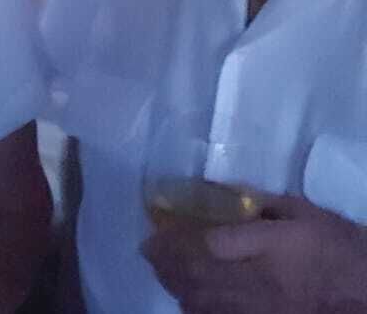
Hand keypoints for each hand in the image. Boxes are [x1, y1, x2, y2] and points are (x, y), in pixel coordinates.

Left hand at [143, 194, 366, 312]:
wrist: (366, 300)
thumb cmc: (341, 252)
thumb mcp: (309, 216)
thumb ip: (266, 204)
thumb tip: (227, 193)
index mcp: (274, 246)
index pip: (211, 244)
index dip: (178, 235)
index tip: (161, 223)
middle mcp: (259, 280)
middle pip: (195, 272)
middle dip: (165, 259)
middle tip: (150, 247)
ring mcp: (256, 309)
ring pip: (198, 299)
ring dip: (174, 282)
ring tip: (162, 266)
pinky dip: (193, 305)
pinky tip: (188, 295)